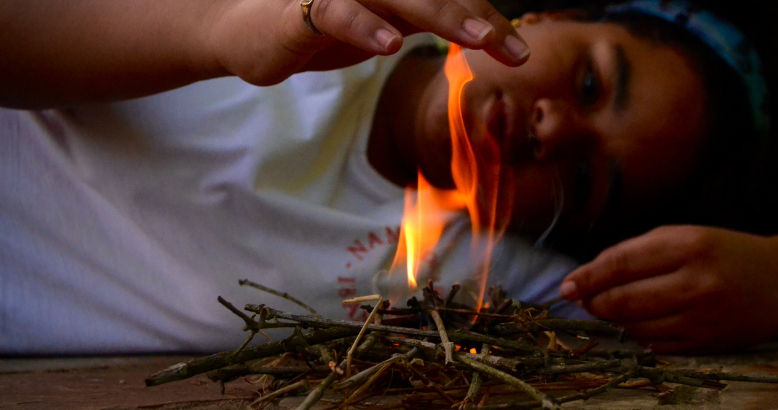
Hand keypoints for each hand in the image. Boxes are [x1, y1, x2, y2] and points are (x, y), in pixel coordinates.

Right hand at [207, 0, 529, 84]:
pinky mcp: (302, 7)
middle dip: (476, 16)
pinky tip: (389, 46)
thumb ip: (424, 19)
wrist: (247, 30)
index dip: (485, 18)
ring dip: (438, 14)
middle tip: (512, 47)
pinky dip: (363, 27)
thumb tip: (479, 28)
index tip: (517, 50)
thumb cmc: (323, 24)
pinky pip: (336, 12)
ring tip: (474, 40)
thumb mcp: (384, 21)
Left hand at [559, 226, 777, 352]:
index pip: (621, 264)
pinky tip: (641, 321)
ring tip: (615, 306)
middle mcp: (698, 283)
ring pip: (634, 327)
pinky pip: (654, 346)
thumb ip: (632, 253)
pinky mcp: (707, 344)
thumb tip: (583, 279)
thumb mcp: (681, 237)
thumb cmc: (721, 252)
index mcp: (689, 246)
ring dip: (615, 319)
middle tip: (585, 300)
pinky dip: (638, 334)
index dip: (587, 278)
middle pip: (623, 301)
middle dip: (595, 303)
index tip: (566, 287)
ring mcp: (704, 319)